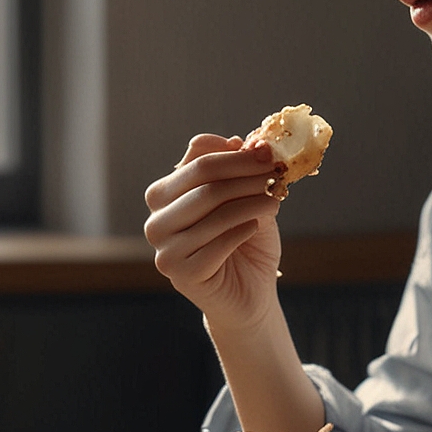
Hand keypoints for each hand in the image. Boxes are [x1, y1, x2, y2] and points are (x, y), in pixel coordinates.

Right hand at [144, 134, 286, 330]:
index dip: (237, 156)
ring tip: (275, 202)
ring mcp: (164, 250)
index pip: (199, 161)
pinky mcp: (181, 274)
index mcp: (163, 195)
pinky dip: (243, 231)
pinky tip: (255, 228)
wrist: (250, 292)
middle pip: (205, 185)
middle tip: (276, 175)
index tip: (268, 154)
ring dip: (252, 203)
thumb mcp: (244, 198)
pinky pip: (218, 244)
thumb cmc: (245, 240)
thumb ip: (237, 170)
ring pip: (214, 213)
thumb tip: (241, 139)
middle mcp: (156, 221)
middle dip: (246, 177)